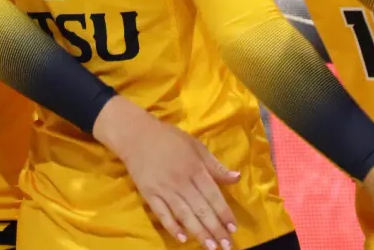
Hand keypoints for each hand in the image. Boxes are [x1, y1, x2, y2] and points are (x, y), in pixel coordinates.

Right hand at [95, 96, 239, 248]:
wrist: (137, 135)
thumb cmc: (170, 139)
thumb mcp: (196, 146)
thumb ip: (215, 166)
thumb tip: (237, 177)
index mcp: (195, 168)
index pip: (213, 195)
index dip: (224, 212)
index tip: (233, 228)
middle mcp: (181, 181)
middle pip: (201, 208)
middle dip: (215, 228)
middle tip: (226, 246)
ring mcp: (164, 189)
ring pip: (184, 214)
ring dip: (198, 232)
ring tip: (210, 246)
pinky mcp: (149, 195)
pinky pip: (162, 214)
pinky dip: (172, 226)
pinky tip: (182, 238)